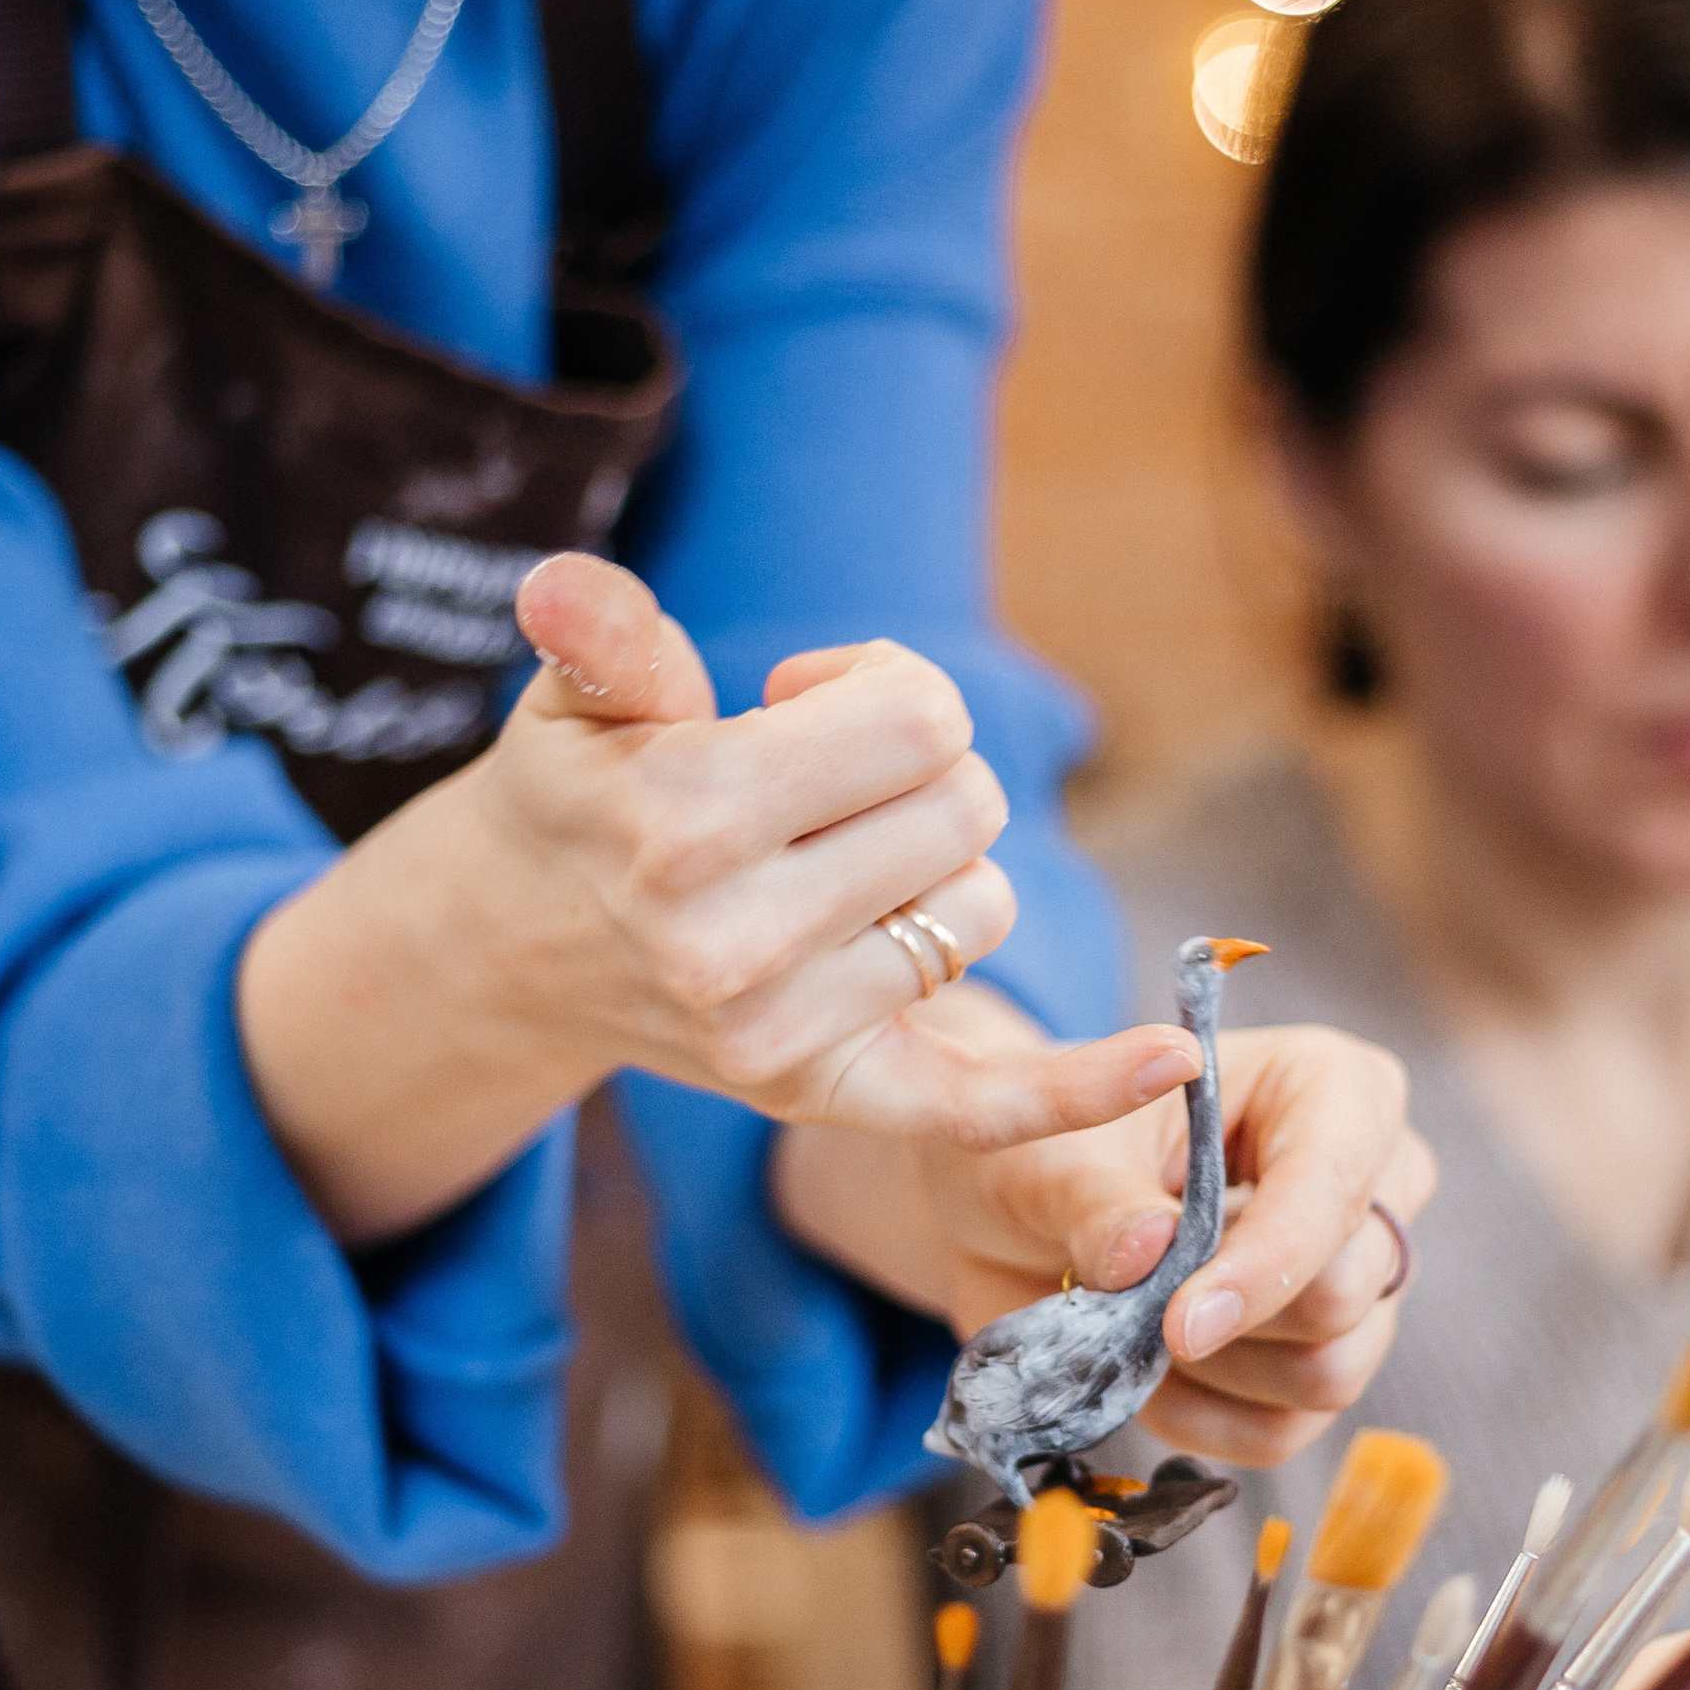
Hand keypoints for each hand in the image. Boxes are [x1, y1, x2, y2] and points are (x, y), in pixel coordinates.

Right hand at [239, 556, 1194, 1245]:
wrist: (514, 949)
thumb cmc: (579, 793)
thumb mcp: (577, 701)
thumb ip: (603, 638)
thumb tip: (561, 586)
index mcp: (684, 820)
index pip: (916, 718)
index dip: (883, 691)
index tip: (801, 706)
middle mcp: (733, 940)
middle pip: (964, 804)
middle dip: (913, 770)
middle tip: (820, 786)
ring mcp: (781, 1031)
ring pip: (983, 907)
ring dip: (935, 870)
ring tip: (829, 866)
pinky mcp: (823, 1097)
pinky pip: (982, 1102)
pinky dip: (1082, 1087)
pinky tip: (1175, 1056)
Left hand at [783, 1011, 1433, 1468]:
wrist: (1014, 1220)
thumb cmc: (1050, 1150)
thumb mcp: (1051, 1156)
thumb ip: (1098, 1200)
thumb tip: (1146, 1251)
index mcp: (1329, 1088)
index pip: (1335, 1184)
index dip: (1267, 1261)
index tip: (1180, 1321)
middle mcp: (1371, 1180)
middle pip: (1344, 1291)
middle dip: (1227, 1321)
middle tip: (1130, 1306)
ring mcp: (1359, 1279)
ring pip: (1329, 1371)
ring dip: (1211, 1372)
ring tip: (1133, 1324)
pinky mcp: (1323, 1361)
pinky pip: (1286, 1430)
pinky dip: (1201, 1419)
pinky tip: (1147, 1374)